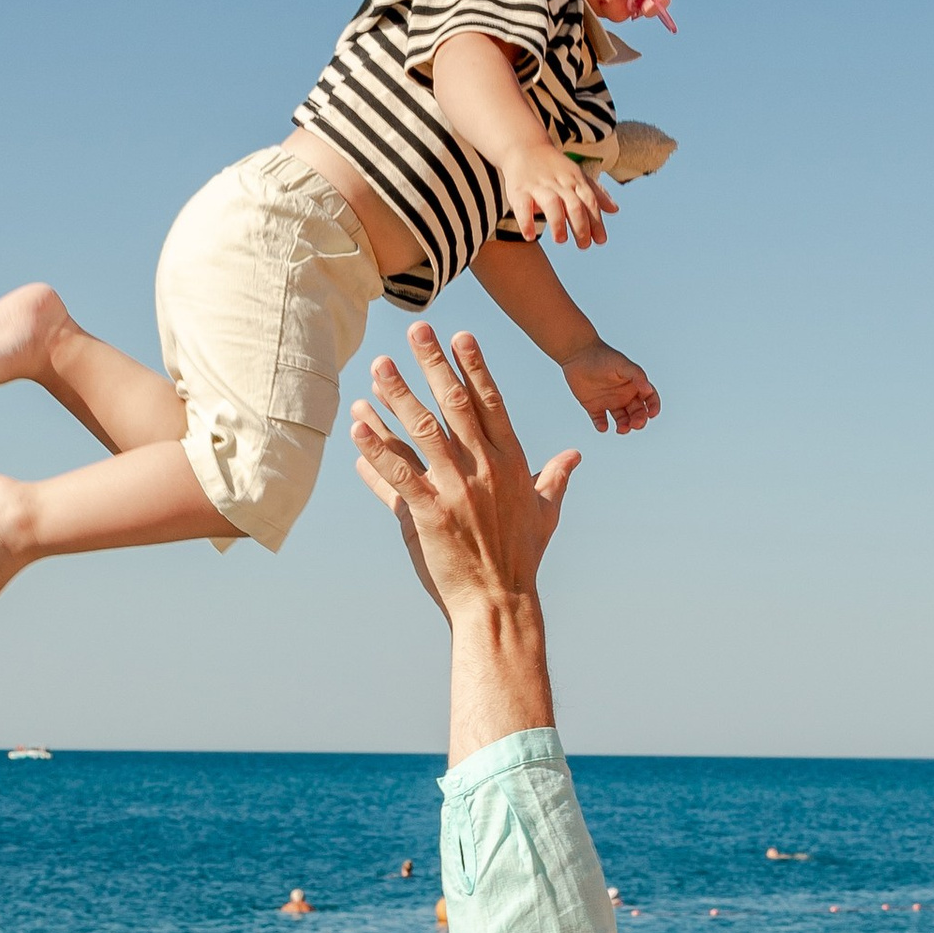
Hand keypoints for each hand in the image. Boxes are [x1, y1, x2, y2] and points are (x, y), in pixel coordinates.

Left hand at [349, 325, 578, 628]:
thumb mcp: (546, 514)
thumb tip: (575, 456)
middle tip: (416, 330)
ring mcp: (456, 489)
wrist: (499, 602)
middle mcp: (485, 469)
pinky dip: (377, 447)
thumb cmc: (521, 560)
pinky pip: (398, 472)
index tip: (460, 336)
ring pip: (423, 430)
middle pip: (454, 404)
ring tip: (380, 366)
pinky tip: (358, 425)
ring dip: (398, 395)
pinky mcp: (430, 512)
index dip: (474, 367)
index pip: (491, 403)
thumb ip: (556, 478)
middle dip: (434, 363)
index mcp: (512, 463)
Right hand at [501, 143, 617, 250]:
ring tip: (561, 240)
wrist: (525, 146)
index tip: (600, 241)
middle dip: (581, 226)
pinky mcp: (520, 190)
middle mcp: (559, 183)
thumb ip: (596, 193)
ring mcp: (539, 186)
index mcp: (575, 181)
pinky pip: (523, 206)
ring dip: (558, 223)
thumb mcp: (577, 176)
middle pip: (574, 205)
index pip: (589, 202)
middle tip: (584, 245)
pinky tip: (530, 236)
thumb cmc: (555, 166)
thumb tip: (615, 210)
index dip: (596, 221)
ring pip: (552, 204)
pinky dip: (526, 221)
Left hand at [562, 341, 659, 436]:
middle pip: (637, 413)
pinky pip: (600, 421)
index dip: (654, 407)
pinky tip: (602, 426)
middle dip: (639, 420)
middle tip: (635, 423)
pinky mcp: (594, 407)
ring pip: (622, 421)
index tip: (652, 413)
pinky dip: (602, 426)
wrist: (577, 354)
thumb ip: (637, 376)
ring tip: (621, 429)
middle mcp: (624, 395)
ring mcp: (610, 402)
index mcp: (633, 384)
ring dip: (624, 427)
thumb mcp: (623, 364)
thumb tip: (648, 389)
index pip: (649, 398)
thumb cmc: (602, 356)